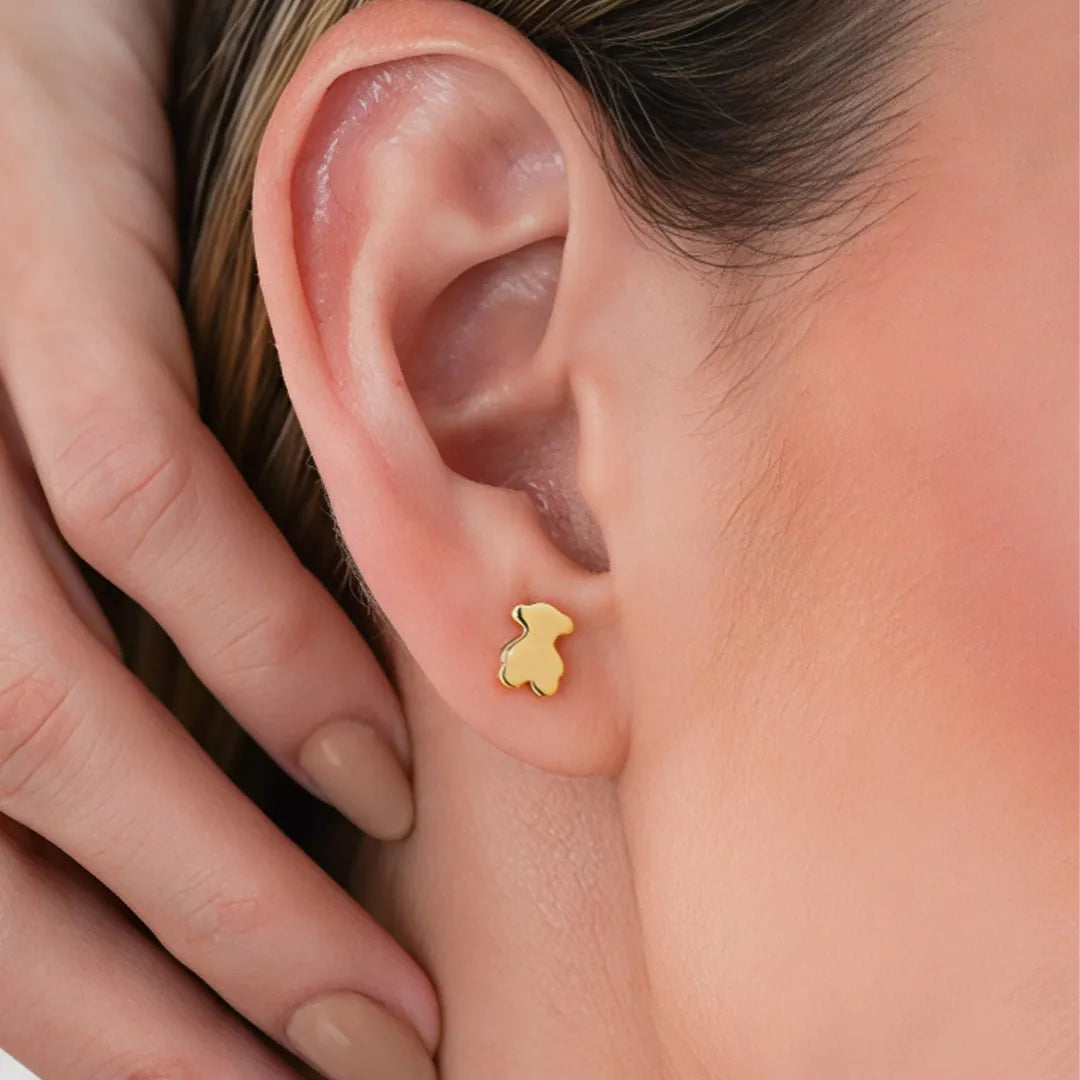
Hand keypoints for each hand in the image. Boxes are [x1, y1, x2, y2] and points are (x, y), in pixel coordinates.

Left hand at [0, 4, 436, 1077]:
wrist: (24, 6)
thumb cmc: (27, 274)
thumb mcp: (24, 477)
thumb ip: (78, 649)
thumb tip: (209, 813)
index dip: (71, 1015)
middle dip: (158, 1000)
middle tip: (329, 1079)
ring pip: (38, 700)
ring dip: (221, 877)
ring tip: (357, 989)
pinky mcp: (15, 227)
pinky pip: (131, 487)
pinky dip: (255, 641)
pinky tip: (364, 752)